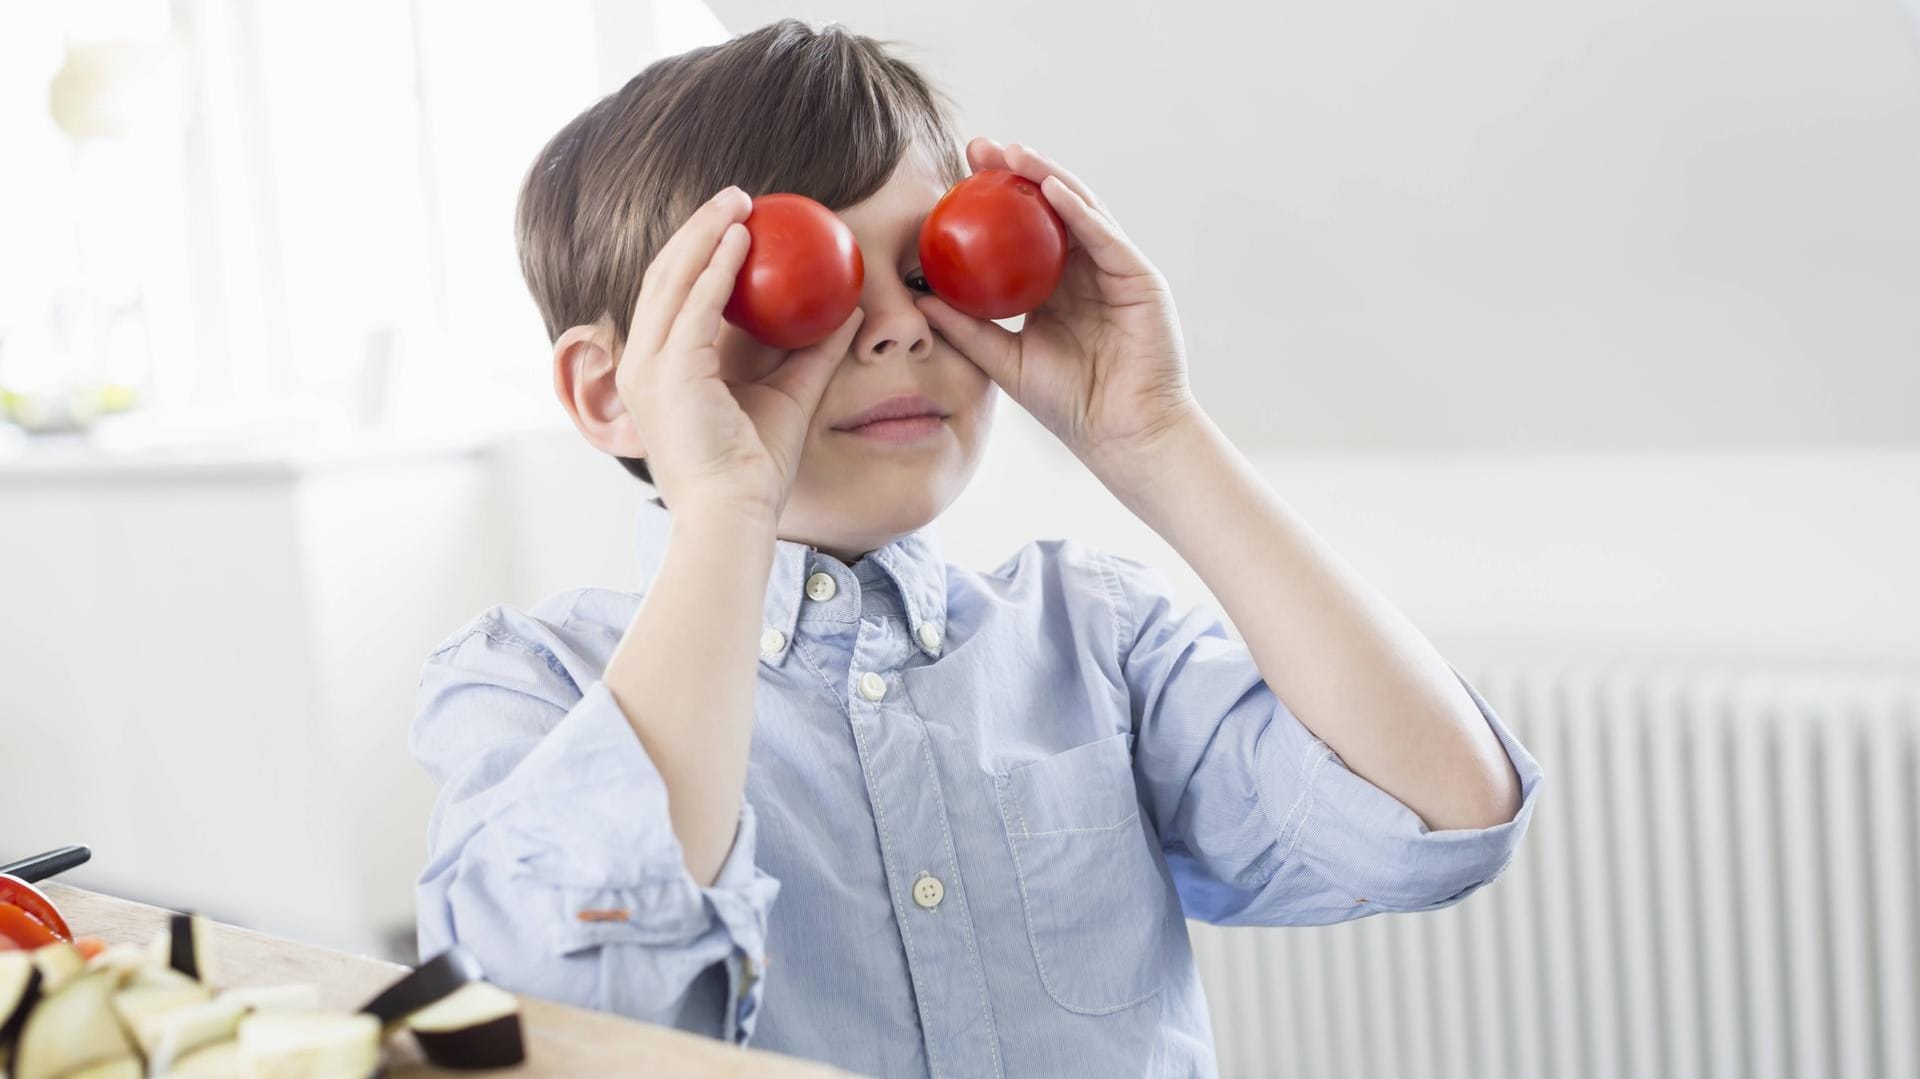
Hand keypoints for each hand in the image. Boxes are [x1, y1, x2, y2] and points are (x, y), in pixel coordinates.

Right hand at [619, 186, 865, 520]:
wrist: (734, 516)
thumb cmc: (756, 472)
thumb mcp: (790, 396)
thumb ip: (812, 352)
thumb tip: (849, 310)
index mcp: (658, 371)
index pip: (671, 295)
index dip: (698, 252)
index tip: (736, 222)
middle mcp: (641, 364)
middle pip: (665, 275)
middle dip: (698, 229)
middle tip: (737, 196)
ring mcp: (648, 367)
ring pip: (673, 278)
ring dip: (706, 233)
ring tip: (739, 201)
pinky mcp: (668, 372)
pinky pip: (694, 304)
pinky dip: (717, 266)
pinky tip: (742, 239)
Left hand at [914, 138, 1198, 473]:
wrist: (1121, 435)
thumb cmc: (1070, 403)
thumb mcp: (1004, 359)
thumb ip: (966, 328)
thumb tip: (917, 300)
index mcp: (1056, 285)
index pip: (1021, 231)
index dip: (991, 200)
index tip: (953, 175)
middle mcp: (1086, 269)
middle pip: (1049, 207)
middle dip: (1015, 173)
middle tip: (977, 147)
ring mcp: (1114, 269)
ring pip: (1079, 208)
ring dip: (1045, 176)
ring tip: (1011, 154)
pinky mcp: (1139, 277)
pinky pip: (1105, 235)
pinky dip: (1078, 210)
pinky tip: (1050, 188)